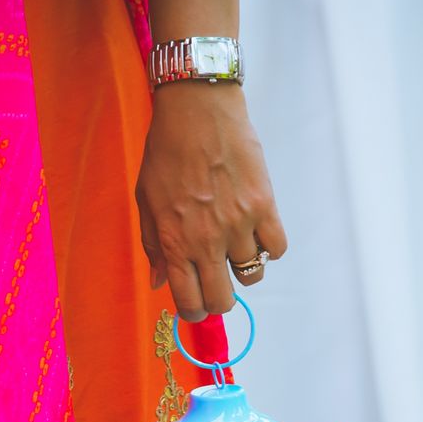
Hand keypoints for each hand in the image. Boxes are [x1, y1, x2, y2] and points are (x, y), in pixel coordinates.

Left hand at [135, 83, 286, 321]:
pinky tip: (257, 231)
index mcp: (175, 243)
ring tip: (236, 246)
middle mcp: (207, 241)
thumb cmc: (166, 152)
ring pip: (252, 276)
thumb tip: (159, 284)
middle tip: (218, 280)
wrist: (198, 109)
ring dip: (244, 268)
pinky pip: (276, 249)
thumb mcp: (146, 200)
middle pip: (223, 301)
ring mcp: (238, 225)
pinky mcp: (264, 206)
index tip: (197, 303)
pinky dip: (269, 247)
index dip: (194, 312)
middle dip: (220, 298)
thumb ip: (154, 245)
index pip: (190, 303)